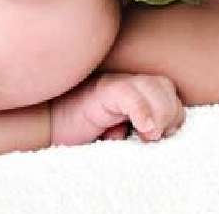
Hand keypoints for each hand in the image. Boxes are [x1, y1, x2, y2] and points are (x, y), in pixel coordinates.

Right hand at [50, 72, 183, 145]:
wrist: (45, 127)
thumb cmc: (79, 134)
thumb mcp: (116, 133)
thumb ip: (136, 128)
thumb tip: (157, 135)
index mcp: (131, 91)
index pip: (168, 93)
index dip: (172, 116)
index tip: (157, 137)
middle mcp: (124, 81)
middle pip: (165, 86)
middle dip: (169, 115)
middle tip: (151, 136)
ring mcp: (111, 83)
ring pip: (154, 87)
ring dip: (158, 114)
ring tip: (145, 134)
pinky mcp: (100, 91)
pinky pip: (130, 94)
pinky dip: (142, 111)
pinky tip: (140, 128)